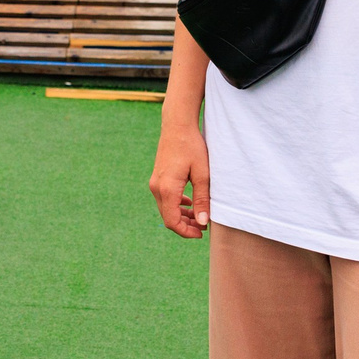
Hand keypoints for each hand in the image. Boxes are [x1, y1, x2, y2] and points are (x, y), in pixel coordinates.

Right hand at [148, 120, 210, 238]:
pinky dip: (177, 206)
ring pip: (166, 209)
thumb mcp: (202, 174)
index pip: (172, 221)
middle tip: (203, 227)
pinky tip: (189, 203)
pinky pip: (165, 199)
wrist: (177, 125)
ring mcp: (155, 183)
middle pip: (168, 217)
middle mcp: (157, 188)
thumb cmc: (192, 146)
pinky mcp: (158, 178)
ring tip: (199, 217)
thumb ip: (202, 200)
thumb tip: (202, 222)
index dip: (186, 232)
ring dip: (181, 216)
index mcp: (167, 189)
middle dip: (185, 226)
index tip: (201, 233)